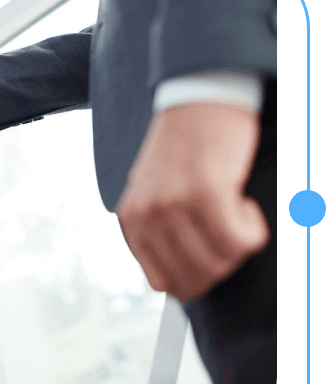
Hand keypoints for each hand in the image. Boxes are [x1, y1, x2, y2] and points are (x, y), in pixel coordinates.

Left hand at [115, 102, 269, 301]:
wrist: (200, 99)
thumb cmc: (186, 149)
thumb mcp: (156, 193)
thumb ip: (159, 233)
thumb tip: (180, 283)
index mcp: (131, 220)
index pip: (160, 282)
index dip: (193, 284)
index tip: (212, 266)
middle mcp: (147, 215)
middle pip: (191, 279)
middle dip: (220, 268)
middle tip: (230, 238)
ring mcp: (173, 204)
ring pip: (217, 263)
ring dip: (237, 248)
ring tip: (237, 216)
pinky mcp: (205, 192)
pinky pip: (238, 241)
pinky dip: (252, 231)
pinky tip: (247, 206)